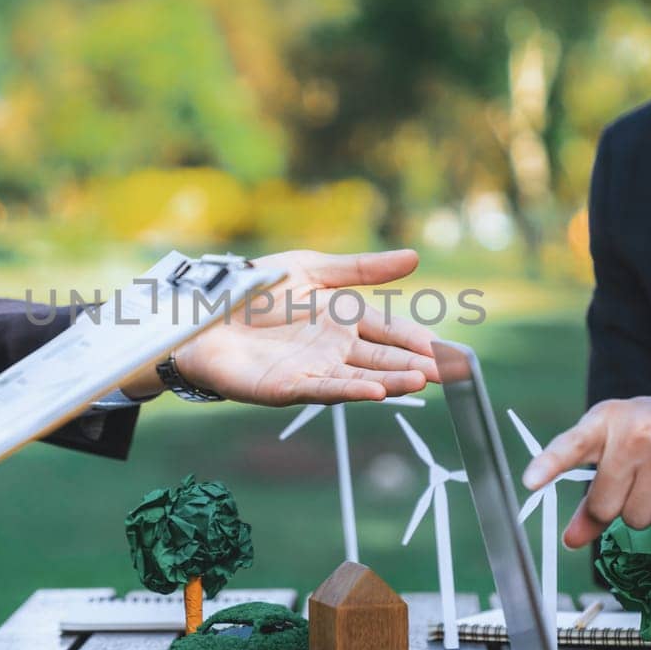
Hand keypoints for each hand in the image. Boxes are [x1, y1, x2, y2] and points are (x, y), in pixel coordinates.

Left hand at [127, 249, 438, 404]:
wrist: (202, 308)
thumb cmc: (254, 289)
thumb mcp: (313, 268)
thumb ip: (362, 269)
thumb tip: (414, 258)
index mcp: (343, 321)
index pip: (390, 332)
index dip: (417, 340)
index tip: (448, 349)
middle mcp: (333, 350)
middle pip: (381, 359)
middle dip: (413, 365)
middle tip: (447, 371)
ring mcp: (311, 371)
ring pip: (359, 378)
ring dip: (391, 381)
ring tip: (420, 381)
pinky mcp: (284, 387)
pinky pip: (322, 389)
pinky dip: (349, 390)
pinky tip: (375, 391)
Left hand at [522, 348, 650, 547]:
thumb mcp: (623, 446)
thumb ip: (593, 493)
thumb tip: (570, 540)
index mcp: (605, 420)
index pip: (571, 444)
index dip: (549, 464)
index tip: (529, 481)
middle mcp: (633, 432)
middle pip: (604, 505)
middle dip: (618, 508)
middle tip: (639, 482)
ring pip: (638, 518)